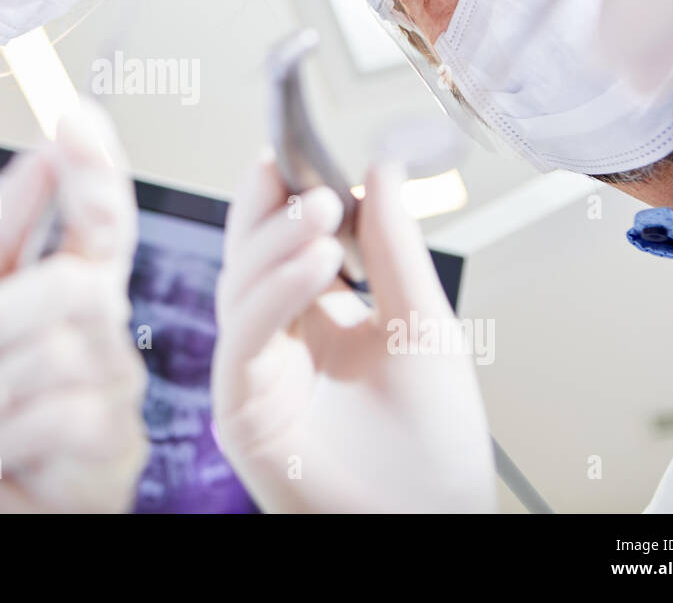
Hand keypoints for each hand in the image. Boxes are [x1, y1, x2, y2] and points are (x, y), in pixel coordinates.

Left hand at [0, 102, 148, 512]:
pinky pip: (57, 417)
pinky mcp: (116, 450)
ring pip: (52, 354)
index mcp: (67, 290)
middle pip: (69, 287)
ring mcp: (118, 392)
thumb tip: (43, 155)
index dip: (97, 171)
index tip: (76, 118)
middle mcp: (105, 333)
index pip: (101, 221)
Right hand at [212, 153, 495, 512]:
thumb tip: (378, 168)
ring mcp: (255, 374)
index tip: (292, 152)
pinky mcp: (242, 410)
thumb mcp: (420, 321)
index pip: (280, 242)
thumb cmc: (433, 441)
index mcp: (315, 317)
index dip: (280, 196)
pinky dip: (275, 295)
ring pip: (239, 290)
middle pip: (248, 258)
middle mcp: (277, 341)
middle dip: (268, 211)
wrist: (433, 521)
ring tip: (322, 211)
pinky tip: (315, 265)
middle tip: (300, 173)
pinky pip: (245, 339)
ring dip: (275, 245)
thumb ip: (393, 247)